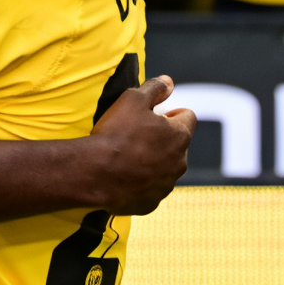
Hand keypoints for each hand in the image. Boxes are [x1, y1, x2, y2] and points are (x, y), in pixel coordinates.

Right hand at [89, 76, 195, 214]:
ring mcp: (166, 185)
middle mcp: (180, 162)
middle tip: (135, 135)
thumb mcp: (132, 100)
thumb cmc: (115, 134)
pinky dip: (141, 182)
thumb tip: (169, 82)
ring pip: (165, 168)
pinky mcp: (152, 202)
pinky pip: (150, 188)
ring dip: (153, 161)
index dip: (171, 113)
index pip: (188, 117)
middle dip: (162, 139)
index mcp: (179, 135)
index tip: (154, 115)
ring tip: (127, 157)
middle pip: (177, 144)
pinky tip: (123, 176)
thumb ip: (154, 88)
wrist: (95, 173)